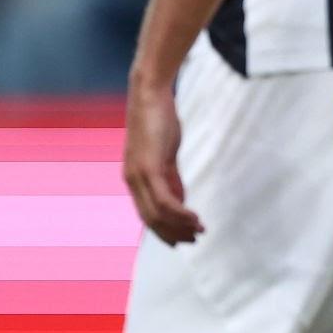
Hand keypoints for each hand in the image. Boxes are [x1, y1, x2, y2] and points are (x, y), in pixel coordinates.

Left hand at [123, 79, 202, 244]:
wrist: (149, 93)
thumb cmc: (159, 119)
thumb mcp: (166, 153)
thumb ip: (171, 176)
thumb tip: (180, 198)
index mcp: (134, 178)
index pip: (147, 215)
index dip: (165, 230)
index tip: (184, 238)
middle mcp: (132, 181)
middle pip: (150, 220)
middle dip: (173, 234)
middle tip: (194, 239)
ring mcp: (138, 175)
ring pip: (157, 215)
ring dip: (179, 226)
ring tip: (199, 229)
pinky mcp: (149, 167)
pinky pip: (164, 200)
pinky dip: (179, 213)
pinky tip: (194, 216)